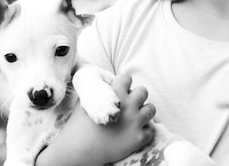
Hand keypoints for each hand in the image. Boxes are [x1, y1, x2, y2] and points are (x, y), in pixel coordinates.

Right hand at [36, 73, 154, 165]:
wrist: (78, 151)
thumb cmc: (78, 126)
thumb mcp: (85, 101)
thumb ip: (99, 89)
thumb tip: (106, 80)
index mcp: (115, 93)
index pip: (127, 78)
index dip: (123, 84)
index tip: (120, 91)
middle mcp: (129, 105)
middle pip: (143, 91)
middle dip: (136, 97)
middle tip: (128, 105)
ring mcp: (135, 122)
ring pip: (151, 109)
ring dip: (143, 112)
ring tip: (135, 117)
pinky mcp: (138, 138)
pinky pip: (150, 130)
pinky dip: (143, 132)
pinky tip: (133, 133)